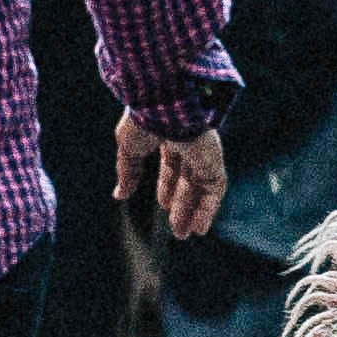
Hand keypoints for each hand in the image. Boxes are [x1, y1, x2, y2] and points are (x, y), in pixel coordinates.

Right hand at [118, 117, 225, 242]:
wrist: (163, 103)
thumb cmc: (143, 119)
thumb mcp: (128, 148)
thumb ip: (128, 172)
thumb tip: (120, 195)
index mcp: (168, 133)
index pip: (172, 164)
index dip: (168, 186)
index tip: (163, 206)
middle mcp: (188, 142)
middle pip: (189, 179)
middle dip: (182, 204)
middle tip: (178, 229)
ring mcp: (203, 150)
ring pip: (202, 186)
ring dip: (194, 211)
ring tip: (186, 234)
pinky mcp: (214, 159)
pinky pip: (216, 188)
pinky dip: (208, 208)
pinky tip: (200, 227)